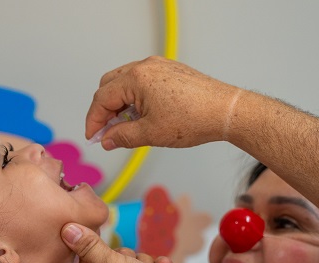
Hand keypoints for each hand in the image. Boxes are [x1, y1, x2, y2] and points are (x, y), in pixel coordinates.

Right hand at [85, 56, 240, 149]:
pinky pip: (143, 82)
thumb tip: (107, 140)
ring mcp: (159, 66)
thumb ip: (123, 136)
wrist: (225, 111)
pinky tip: (144, 117)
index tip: (93, 137)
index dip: (94, 120)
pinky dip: (136, 98)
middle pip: (110, 85)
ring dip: (120, 104)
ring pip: (126, 83)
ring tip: (127, 127)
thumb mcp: (152, 134)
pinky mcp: (171, 71)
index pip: (102, 98)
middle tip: (107, 132)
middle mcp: (146, 66)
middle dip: (105, 110)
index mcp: (136, 78)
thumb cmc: (194, 119)